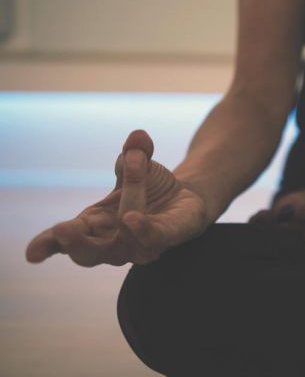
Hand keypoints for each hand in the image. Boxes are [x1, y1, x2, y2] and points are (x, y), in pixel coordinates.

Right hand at [25, 130, 208, 266]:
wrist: (185, 198)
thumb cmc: (148, 187)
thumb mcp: (138, 163)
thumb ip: (136, 152)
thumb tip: (139, 136)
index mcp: (94, 225)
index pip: (65, 239)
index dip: (48, 245)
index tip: (32, 253)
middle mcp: (114, 242)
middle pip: (89, 254)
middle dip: (75, 244)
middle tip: (62, 230)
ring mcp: (140, 246)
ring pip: (126, 237)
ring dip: (126, 204)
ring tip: (130, 180)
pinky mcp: (167, 239)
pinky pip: (154, 238)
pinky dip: (143, 229)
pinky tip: (133, 218)